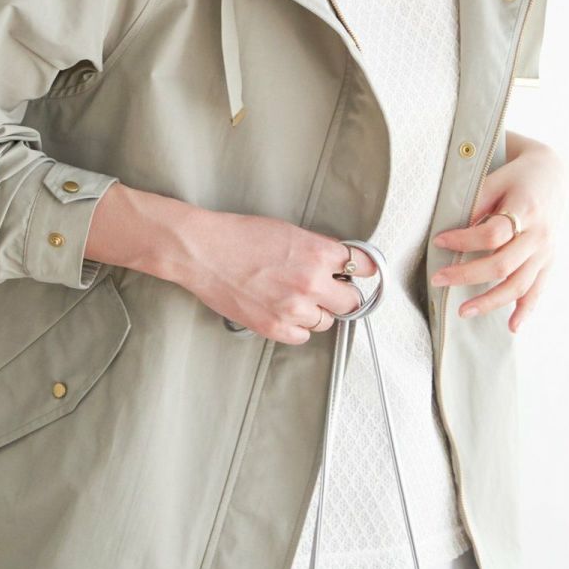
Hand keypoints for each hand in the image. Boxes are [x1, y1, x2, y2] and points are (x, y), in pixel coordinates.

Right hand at [171, 208, 378, 344]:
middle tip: (326, 290)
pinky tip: (281, 311)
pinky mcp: (275, 327)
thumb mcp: (289, 232)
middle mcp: (311, 283)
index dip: (362, 270)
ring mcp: (293, 309)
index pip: (364, 267)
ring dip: (315, 312)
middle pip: (350, 301)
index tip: (361, 274)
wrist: (203, 252)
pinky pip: (302, 336)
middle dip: (340, 296)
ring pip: (325, 322)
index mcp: (319, 254)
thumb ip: (319, 249)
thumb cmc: (239, 237)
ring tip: (292, 298)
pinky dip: (296, 327)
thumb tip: (340, 263)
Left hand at [429, 140, 565, 332]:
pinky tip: (512, 326)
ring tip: (463, 312)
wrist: (551, 176)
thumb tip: (451, 232)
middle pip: (502, 264)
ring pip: (519, 285)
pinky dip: (525, 310)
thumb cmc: (516, 178)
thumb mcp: (495, 179)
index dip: (464, 240)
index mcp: (525, 210)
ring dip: (490, 301)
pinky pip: (537, 290)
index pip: (492, 233)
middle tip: (438, 279)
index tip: (438, 242)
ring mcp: (545, 252)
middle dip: (467, 275)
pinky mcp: (548, 262)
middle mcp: (539, 235)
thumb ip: (475, 204)